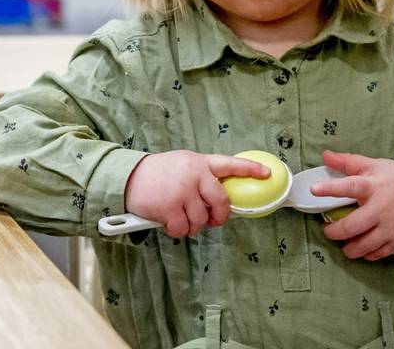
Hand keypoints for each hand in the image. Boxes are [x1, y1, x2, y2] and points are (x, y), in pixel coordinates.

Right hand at [124, 150, 269, 237]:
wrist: (127, 177)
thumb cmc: (157, 174)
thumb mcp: (182, 165)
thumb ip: (201, 177)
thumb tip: (220, 199)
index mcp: (199, 162)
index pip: (229, 164)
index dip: (250, 169)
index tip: (266, 173)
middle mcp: (194, 175)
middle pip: (221, 203)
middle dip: (219, 217)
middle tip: (212, 220)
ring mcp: (182, 191)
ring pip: (202, 220)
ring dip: (192, 225)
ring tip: (179, 216)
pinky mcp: (169, 207)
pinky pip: (184, 229)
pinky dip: (177, 230)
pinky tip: (168, 221)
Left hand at [310, 149, 393, 260]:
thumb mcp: (374, 165)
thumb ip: (348, 162)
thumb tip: (325, 155)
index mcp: (373, 186)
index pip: (349, 186)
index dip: (331, 188)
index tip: (315, 190)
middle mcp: (381, 208)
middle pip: (352, 226)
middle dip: (335, 232)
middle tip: (328, 230)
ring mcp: (390, 227)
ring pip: (363, 245)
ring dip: (349, 248)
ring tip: (344, 242)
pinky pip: (377, 253)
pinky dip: (366, 253)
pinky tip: (361, 247)